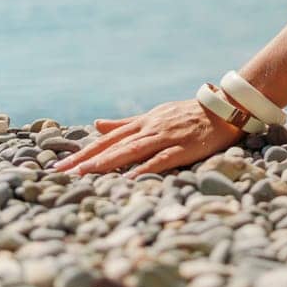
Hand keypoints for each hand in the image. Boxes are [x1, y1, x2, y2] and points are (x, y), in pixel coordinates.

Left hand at [51, 98, 245, 177]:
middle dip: (85, 160)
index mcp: (143, 122)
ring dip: (106, 163)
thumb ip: (125, 124)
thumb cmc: (190, 114)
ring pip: (131, 151)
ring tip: (84, 175)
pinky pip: (162, 159)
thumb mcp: (155, 114)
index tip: (59, 167)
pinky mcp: (185, 147)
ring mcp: (167, 137)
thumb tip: (96, 125)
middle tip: (60, 175)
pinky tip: (130, 179)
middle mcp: (151, 128)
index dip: (82, 152)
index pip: (106, 139)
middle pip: (112, 146)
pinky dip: (145, 168)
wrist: (227, 108)